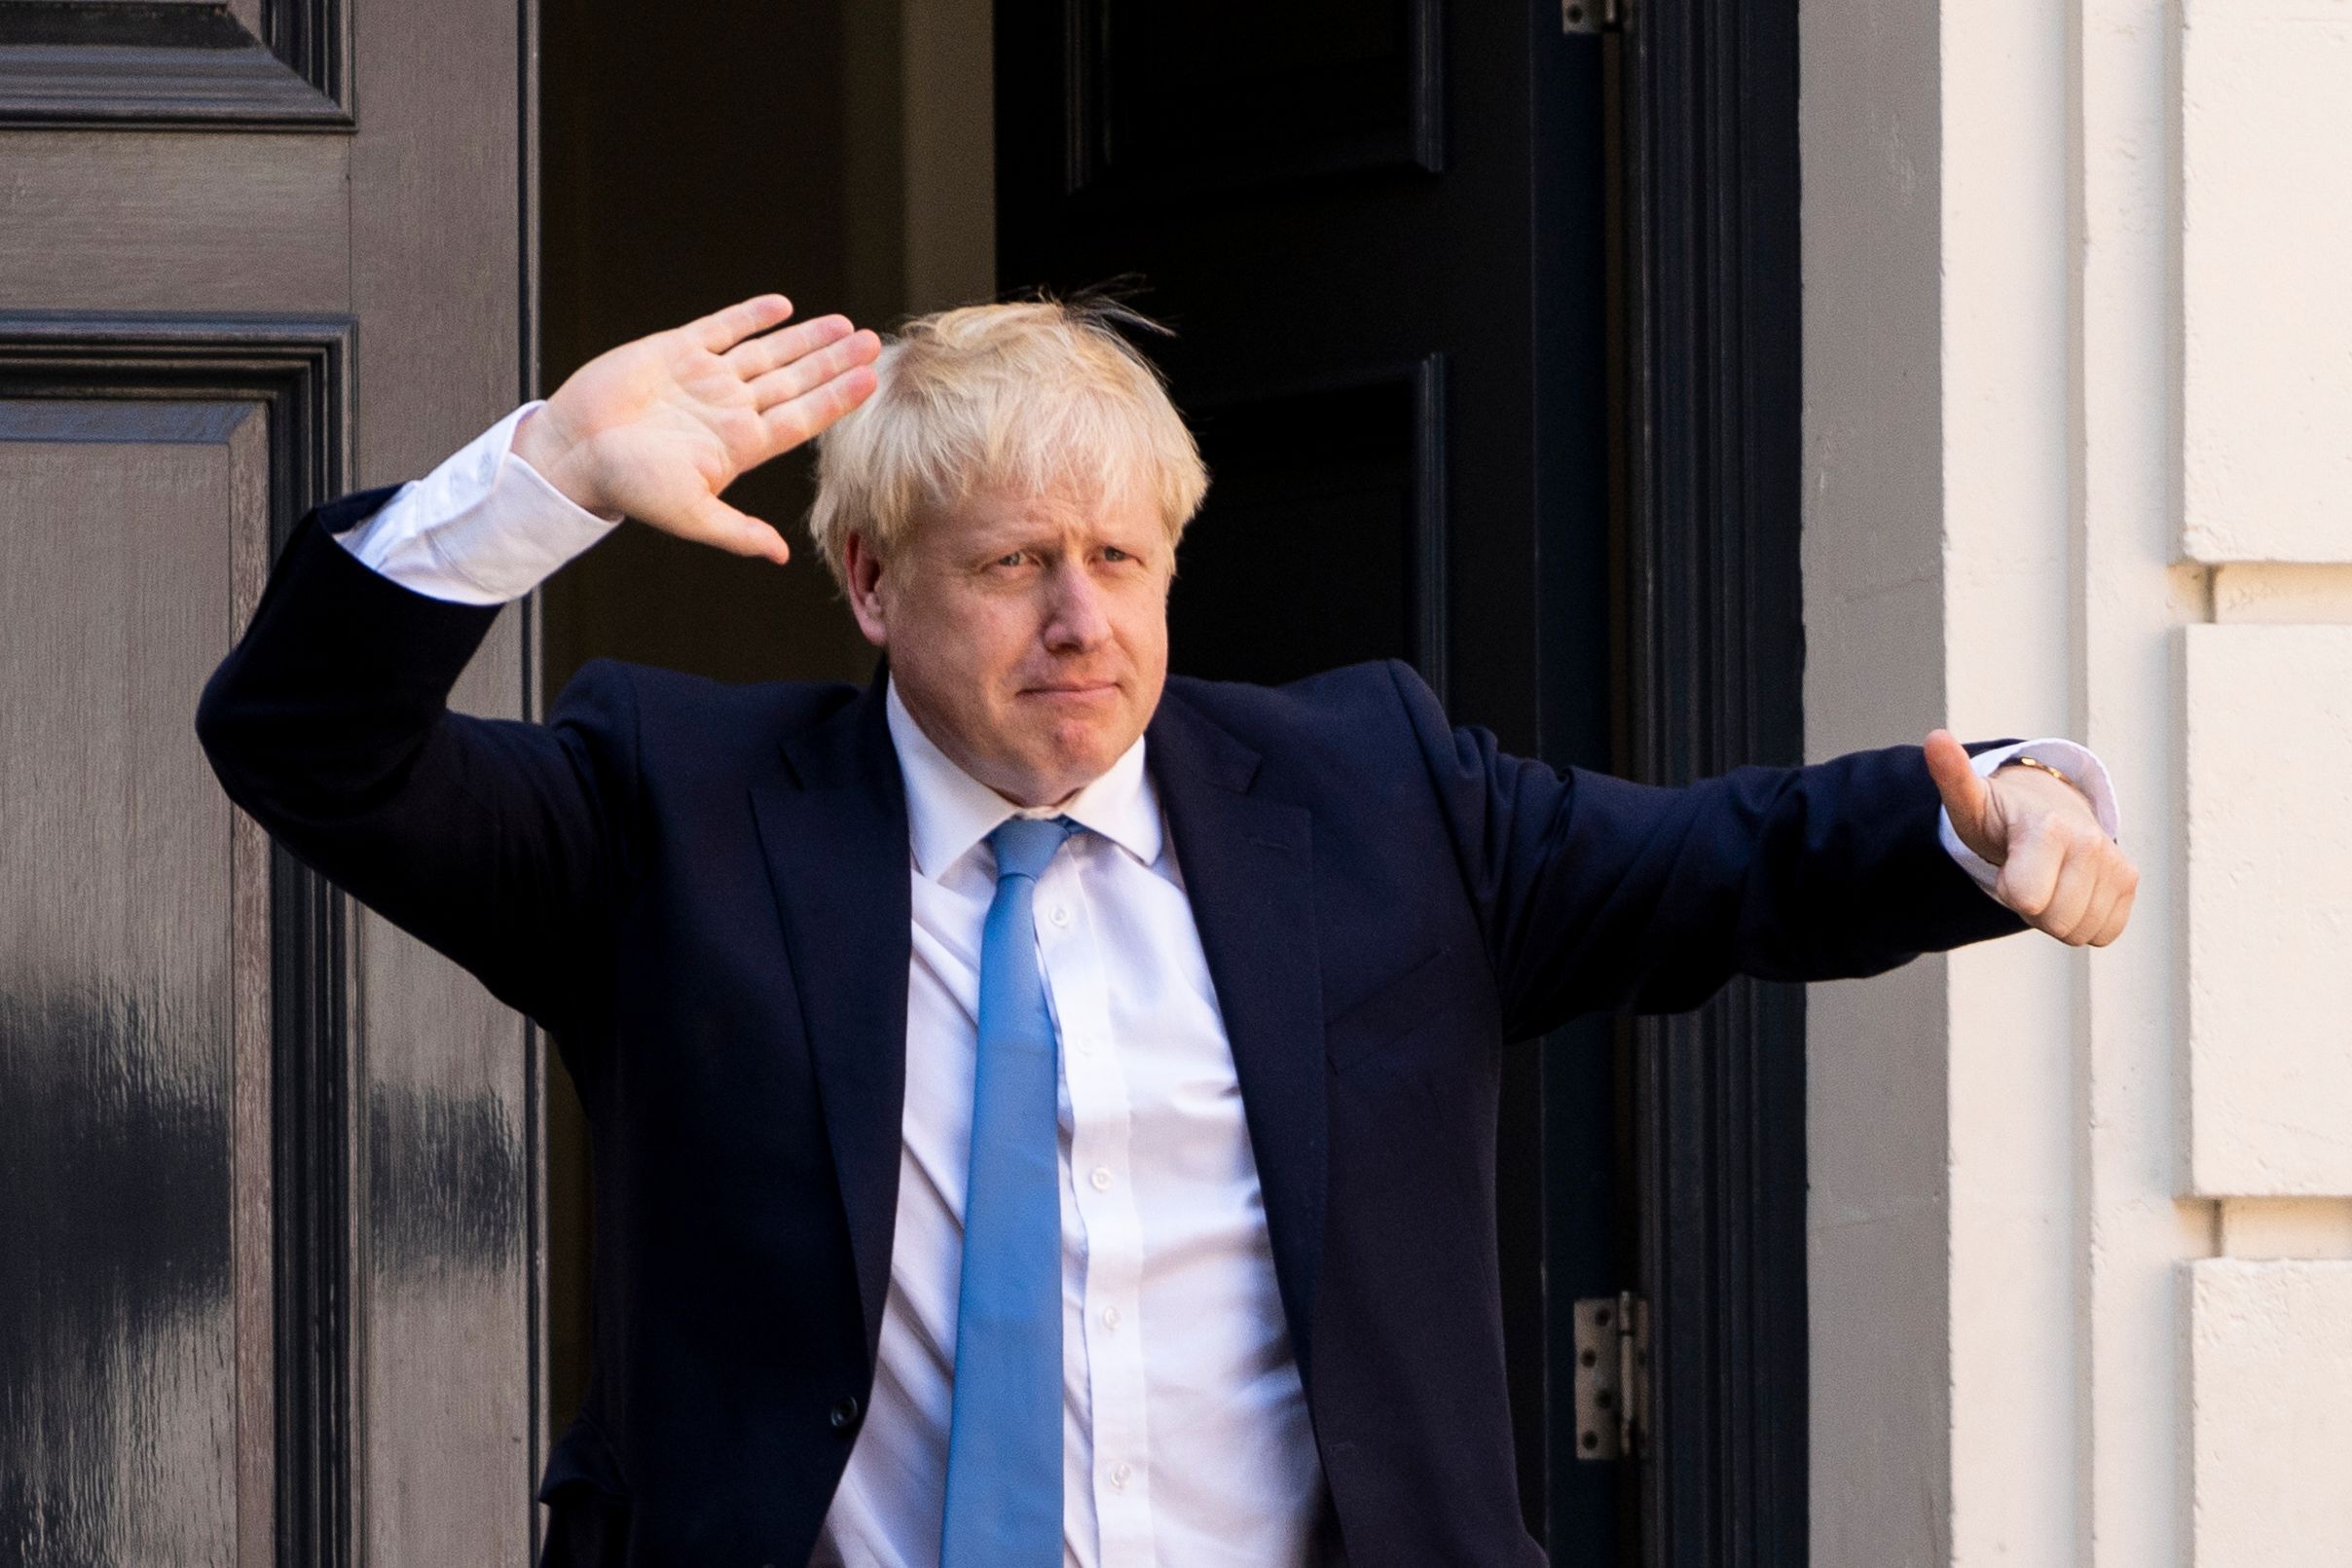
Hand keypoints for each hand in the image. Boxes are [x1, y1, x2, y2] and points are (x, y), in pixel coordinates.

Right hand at [514, 294, 880, 563]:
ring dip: (804, 338)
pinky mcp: (675, 351)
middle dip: (833, 363)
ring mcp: (705, 379)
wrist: (572, 453)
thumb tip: (778, 556)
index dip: (837, 399)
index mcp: (739, 444)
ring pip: (767, 352)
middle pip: (795, 381)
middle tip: (870, 343)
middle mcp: (729, 409)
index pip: (802, 418)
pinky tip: (782, 307)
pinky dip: (751, 315)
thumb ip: (736, 531)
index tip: (871, 381)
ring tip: (842, 325)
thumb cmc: (627, 487)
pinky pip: (722, 328)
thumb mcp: (689, 513)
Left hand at [1924, 729, 2138, 946]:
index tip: (2006, 865)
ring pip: (2078, 932)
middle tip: (2026, 875)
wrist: (2044, 810)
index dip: (2008, 890)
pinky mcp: (2129, 880)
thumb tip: (1934, 738)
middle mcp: (2090, 842)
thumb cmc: (2000, 815)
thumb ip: (1952, 775)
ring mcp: (2115, 862)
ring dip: (2056, 916)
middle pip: (2054, 922)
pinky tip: (2070, 890)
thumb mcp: (1969, 800)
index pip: (2026, 899)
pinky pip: (2104, 934)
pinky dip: (2083, 922)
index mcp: (2049, 828)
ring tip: (2047, 879)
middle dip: (2033, 908)